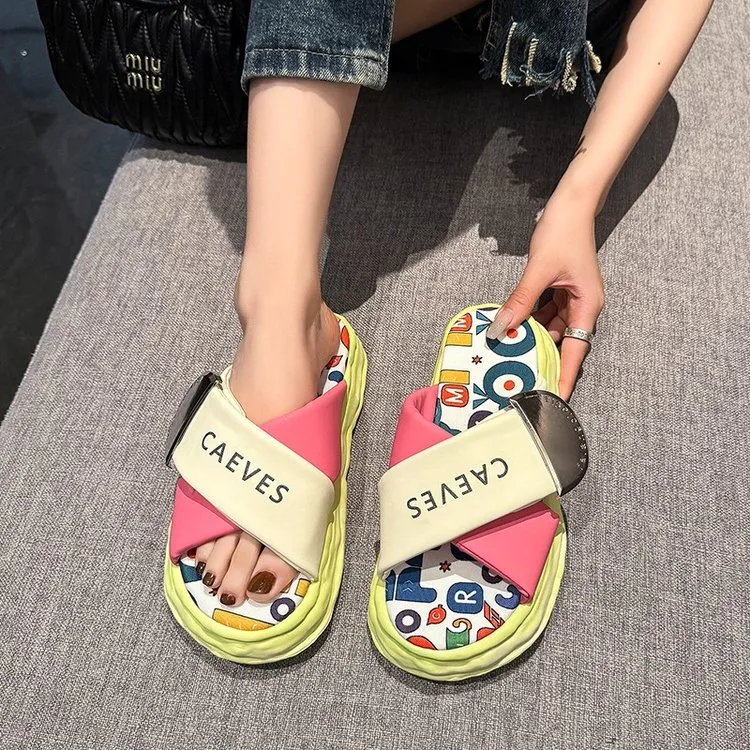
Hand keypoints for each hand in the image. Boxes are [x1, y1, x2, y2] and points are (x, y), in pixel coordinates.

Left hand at [487, 196, 603, 399]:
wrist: (570, 204)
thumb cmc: (563, 232)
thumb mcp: (538, 270)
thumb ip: (520, 301)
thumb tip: (502, 328)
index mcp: (587, 306)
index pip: (576, 351)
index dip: (566, 376)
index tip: (556, 399)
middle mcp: (582, 307)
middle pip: (561, 342)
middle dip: (541, 358)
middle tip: (520, 379)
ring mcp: (570, 300)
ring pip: (549, 329)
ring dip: (530, 338)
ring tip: (508, 355)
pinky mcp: (559, 292)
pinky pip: (543, 314)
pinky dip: (528, 321)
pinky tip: (510, 328)